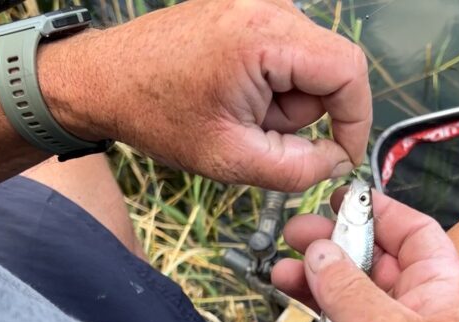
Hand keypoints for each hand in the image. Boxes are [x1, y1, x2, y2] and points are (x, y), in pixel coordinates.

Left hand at [46, 0, 370, 191]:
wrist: (103, 81)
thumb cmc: (155, 114)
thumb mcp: (231, 159)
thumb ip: (297, 169)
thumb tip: (336, 162)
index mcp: (265, 36)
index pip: (348, 72)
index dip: (355, 121)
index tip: (340, 155)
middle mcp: (267, 6)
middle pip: (330, 68)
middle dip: (304, 112)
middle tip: (257, 131)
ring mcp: (256, 2)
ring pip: (309, 64)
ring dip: (284, 100)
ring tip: (236, 111)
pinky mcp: (246, 9)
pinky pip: (286, 53)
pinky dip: (271, 83)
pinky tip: (233, 94)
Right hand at [271, 189, 458, 321]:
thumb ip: (345, 285)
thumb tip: (320, 249)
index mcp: (440, 293)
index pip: (414, 233)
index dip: (379, 210)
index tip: (339, 197)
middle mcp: (414, 315)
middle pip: (369, 263)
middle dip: (331, 248)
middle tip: (295, 237)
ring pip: (341, 303)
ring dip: (310, 290)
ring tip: (280, 278)